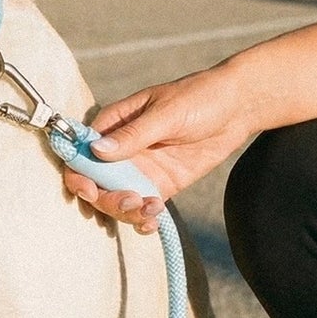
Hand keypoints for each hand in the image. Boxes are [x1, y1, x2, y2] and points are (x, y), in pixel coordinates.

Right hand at [63, 65, 256, 230]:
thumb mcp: (166, 114)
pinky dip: (142, 218)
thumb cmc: (199, 97)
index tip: (89, 190)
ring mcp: (139, 169)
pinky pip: (141, 207)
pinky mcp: (159, 185)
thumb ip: (133, 135)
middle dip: (106, 199)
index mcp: (113, 125)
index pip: (81, 152)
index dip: (78, 173)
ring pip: (115, 199)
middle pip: (95, 182)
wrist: (238, 107)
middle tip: (130, 202)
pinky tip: (153, 221)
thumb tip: (96, 150)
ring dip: (125, 212)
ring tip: (150, 210)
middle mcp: (120, 150)